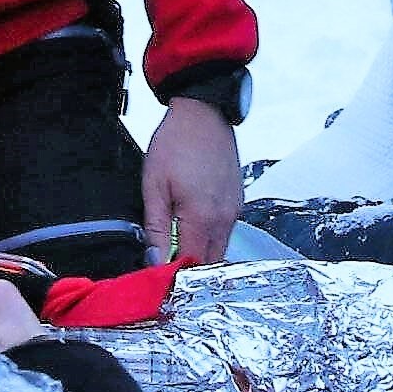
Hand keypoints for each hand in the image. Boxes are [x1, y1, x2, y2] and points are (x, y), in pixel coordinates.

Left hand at [141, 98, 241, 265]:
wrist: (203, 113)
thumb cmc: (175, 144)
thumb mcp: (154, 185)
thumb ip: (155, 227)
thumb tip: (154, 261)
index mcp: (202, 217)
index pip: (192, 265)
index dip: (175, 276)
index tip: (159, 278)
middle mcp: (225, 218)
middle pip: (210, 263)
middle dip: (190, 270)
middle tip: (167, 265)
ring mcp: (235, 210)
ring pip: (220, 248)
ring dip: (201, 253)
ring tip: (178, 245)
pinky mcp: (238, 201)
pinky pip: (226, 231)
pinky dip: (210, 237)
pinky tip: (193, 226)